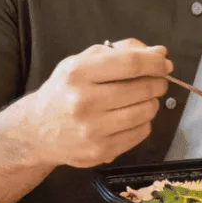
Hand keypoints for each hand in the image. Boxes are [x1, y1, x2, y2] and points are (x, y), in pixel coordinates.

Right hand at [22, 39, 171, 168]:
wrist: (36, 131)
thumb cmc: (66, 90)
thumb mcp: (83, 62)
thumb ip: (121, 52)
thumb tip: (160, 53)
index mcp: (78, 73)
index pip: (131, 64)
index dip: (155, 62)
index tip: (164, 62)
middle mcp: (83, 101)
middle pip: (143, 88)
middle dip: (158, 82)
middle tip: (157, 81)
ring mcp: (92, 129)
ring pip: (147, 111)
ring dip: (152, 102)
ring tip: (141, 99)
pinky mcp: (101, 150)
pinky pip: (142, 132)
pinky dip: (144, 122)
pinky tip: (130, 117)